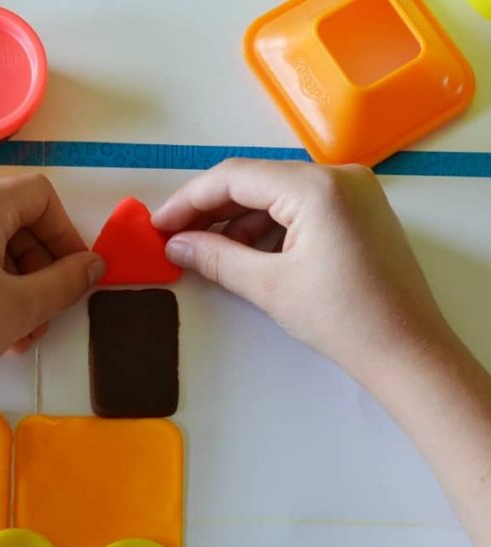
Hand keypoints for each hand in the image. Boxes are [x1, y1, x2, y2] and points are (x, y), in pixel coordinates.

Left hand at [0, 173, 104, 394]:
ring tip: (18, 332)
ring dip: (12, 281)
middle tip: (46, 313)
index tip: (74, 276)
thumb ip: (66, 281)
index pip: (39, 195)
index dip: (66, 233)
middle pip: (11, 218)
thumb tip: (94, 265)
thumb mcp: (21, 308)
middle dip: (38, 265)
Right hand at [155, 159, 450, 385]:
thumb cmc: (344, 318)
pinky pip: (299, 206)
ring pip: (275, 194)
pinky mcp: (358, 212)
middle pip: (254, 180)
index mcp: (316, 187)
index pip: (234, 177)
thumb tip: (175, 244)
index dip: (188, 200)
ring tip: (204, 252)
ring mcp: (353, 192)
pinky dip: (267, 226)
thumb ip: (215, 257)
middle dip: (210, 209)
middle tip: (174, 237)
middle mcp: (338, 176)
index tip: (158, 225)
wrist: (408, 351)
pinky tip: (243, 254)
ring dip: (236, 220)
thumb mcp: (269, 286)